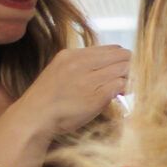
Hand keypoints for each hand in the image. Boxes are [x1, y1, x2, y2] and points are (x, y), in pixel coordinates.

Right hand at [11, 44, 129, 138]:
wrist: (33, 117)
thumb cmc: (49, 100)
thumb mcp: (61, 72)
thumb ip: (82, 67)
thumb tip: (111, 68)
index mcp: (71, 54)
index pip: (111, 49)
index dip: (123, 59)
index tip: (126, 69)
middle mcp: (80, 63)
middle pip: (122, 56)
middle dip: (132, 67)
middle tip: (133, 79)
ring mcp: (88, 79)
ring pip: (124, 69)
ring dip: (132, 78)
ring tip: (130, 88)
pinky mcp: (96, 95)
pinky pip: (121, 85)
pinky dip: (128, 89)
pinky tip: (125, 95)